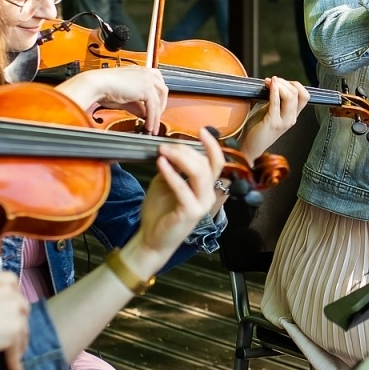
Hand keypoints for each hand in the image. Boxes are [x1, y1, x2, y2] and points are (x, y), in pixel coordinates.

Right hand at [0, 272, 31, 369]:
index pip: (14, 285)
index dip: (14, 299)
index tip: (12, 310)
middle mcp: (11, 293)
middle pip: (22, 311)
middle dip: (18, 324)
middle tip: (12, 337)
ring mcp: (15, 311)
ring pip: (22, 331)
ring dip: (18, 345)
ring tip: (14, 357)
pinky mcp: (15, 330)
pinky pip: (16, 348)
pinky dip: (14, 360)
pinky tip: (15, 369)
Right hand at [58, 67, 168, 129]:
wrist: (97, 84)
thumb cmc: (104, 88)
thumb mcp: (126, 98)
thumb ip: (137, 105)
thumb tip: (145, 114)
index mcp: (140, 71)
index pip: (157, 83)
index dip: (158, 97)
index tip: (156, 109)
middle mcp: (145, 73)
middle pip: (162, 91)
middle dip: (161, 106)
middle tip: (156, 119)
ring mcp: (147, 79)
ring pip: (158, 101)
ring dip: (156, 116)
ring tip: (153, 127)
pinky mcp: (146, 88)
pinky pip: (153, 107)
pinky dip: (152, 119)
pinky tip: (149, 126)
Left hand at [128, 129, 225, 269]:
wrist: (152, 238)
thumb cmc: (160, 212)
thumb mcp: (166, 183)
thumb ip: (174, 168)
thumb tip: (172, 149)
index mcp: (206, 188)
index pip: (216, 162)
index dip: (212, 145)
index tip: (201, 130)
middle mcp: (208, 195)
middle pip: (206, 164)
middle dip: (186, 150)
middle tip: (166, 145)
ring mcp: (201, 205)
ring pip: (199, 174)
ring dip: (180, 158)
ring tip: (163, 151)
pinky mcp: (190, 213)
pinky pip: (183, 188)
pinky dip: (172, 173)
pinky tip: (161, 163)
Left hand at [236, 76, 310, 162]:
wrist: (250, 147)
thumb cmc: (257, 129)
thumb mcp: (269, 110)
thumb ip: (275, 99)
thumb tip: (274, 82)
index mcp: (292, 115)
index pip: (304, 95)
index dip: (293, 84)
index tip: (280, 81)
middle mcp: (291, 118)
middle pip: (298, 93)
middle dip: (285, 82)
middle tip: (272, 80)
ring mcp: (284, 122)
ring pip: (291, 97)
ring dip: (280, 85)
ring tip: (269, 82)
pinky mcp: (273, 123)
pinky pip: (276, 102)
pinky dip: (274, 91)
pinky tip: (269, 84)